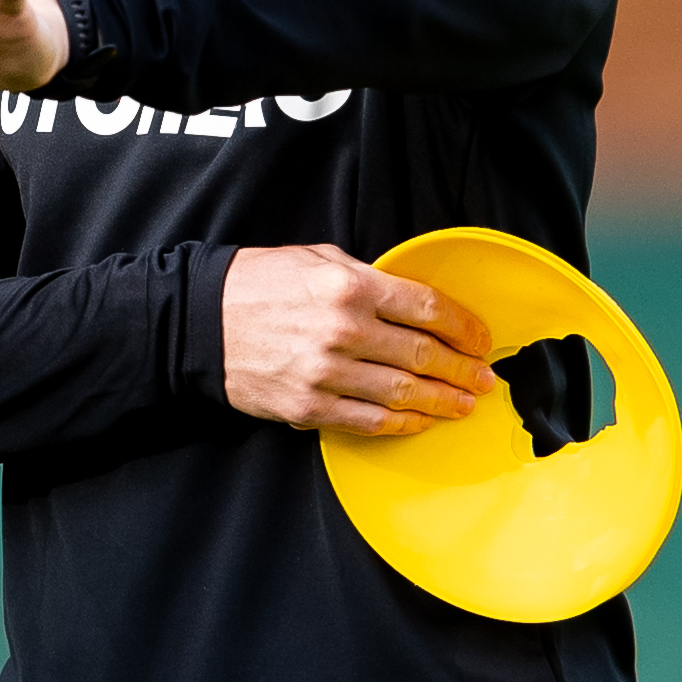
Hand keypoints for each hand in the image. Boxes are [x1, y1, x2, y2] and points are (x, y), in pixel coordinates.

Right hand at [222, 242, 497, 434]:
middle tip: (484, 380)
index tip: (481, 339)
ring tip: (464, 404)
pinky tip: (421, 421)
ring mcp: (325, 373)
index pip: (428, 308)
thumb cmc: (258, 284)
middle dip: (462, 370)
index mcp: (349, 285)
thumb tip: (413, 301)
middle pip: (423, 355)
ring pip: (402, 394)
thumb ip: (368, 277)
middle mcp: (343, 330)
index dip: (464, 327)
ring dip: (442, 402)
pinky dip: (402, 423)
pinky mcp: (308, 407)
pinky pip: (369, 421)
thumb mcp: (316, 258)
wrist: (197, 322)